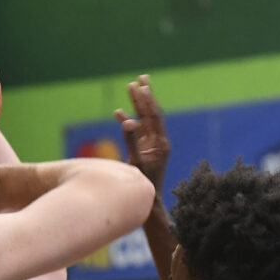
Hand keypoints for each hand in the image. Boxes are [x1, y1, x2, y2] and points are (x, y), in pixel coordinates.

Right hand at [115, 75, 169, 194]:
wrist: (148, 201)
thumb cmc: (144, 184)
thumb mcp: (136, 162)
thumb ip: (131, 141)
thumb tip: (128, 120)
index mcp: (161, 144)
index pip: (154, 117)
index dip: (148, 100)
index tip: (142, 85)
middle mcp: (158, 142)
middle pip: (151, 114)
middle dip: (146, 96)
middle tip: (142, 77)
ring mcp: (151, 145)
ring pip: (144, 120)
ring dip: (137, 105)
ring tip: (131, 86)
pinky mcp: (144, 149)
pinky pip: (136, 131)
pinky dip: (128, 122)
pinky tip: (117, 113)